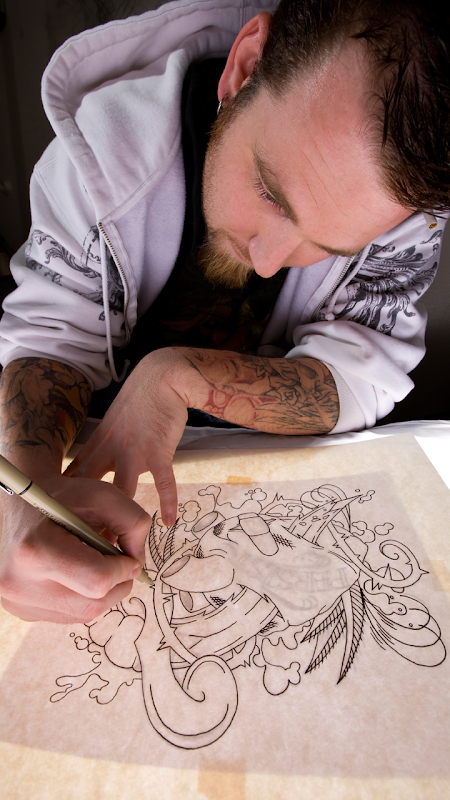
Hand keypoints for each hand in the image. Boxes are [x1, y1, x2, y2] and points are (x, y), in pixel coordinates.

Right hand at [0, 473, 150, 622]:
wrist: (18, 503)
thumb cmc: (60, 495)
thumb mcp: (102, 494)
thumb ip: (132, 522)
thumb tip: (137, 562)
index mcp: (36, 551)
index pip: (98, 581)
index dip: (122, 569)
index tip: (126, 554)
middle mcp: (20, 584)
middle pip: (92, 605)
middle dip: (116, 584)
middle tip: (116, 560)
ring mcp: (18, 601)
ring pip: (82, 614)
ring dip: (100, 592)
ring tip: (95, 562)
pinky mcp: (20, 610)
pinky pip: (66, 615)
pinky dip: (81, 596)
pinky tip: (76, 572)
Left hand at [67, 350, 193, 526]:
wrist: (162, 378)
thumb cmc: (140, 401)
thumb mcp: (112, 423)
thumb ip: (105, 447)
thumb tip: (96, 467)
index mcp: (98, 445)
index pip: (74, 478)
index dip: (68, 500)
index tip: (64, 521)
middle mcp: (111, 452)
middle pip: (93, 492)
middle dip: (91, 518)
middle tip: (91, 543)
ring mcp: (134, 453)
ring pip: (123, 493)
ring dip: (125, 520)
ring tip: (126, 544)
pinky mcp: (158, 452)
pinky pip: (163, 483)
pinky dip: (167, 503)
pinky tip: (169, 521)